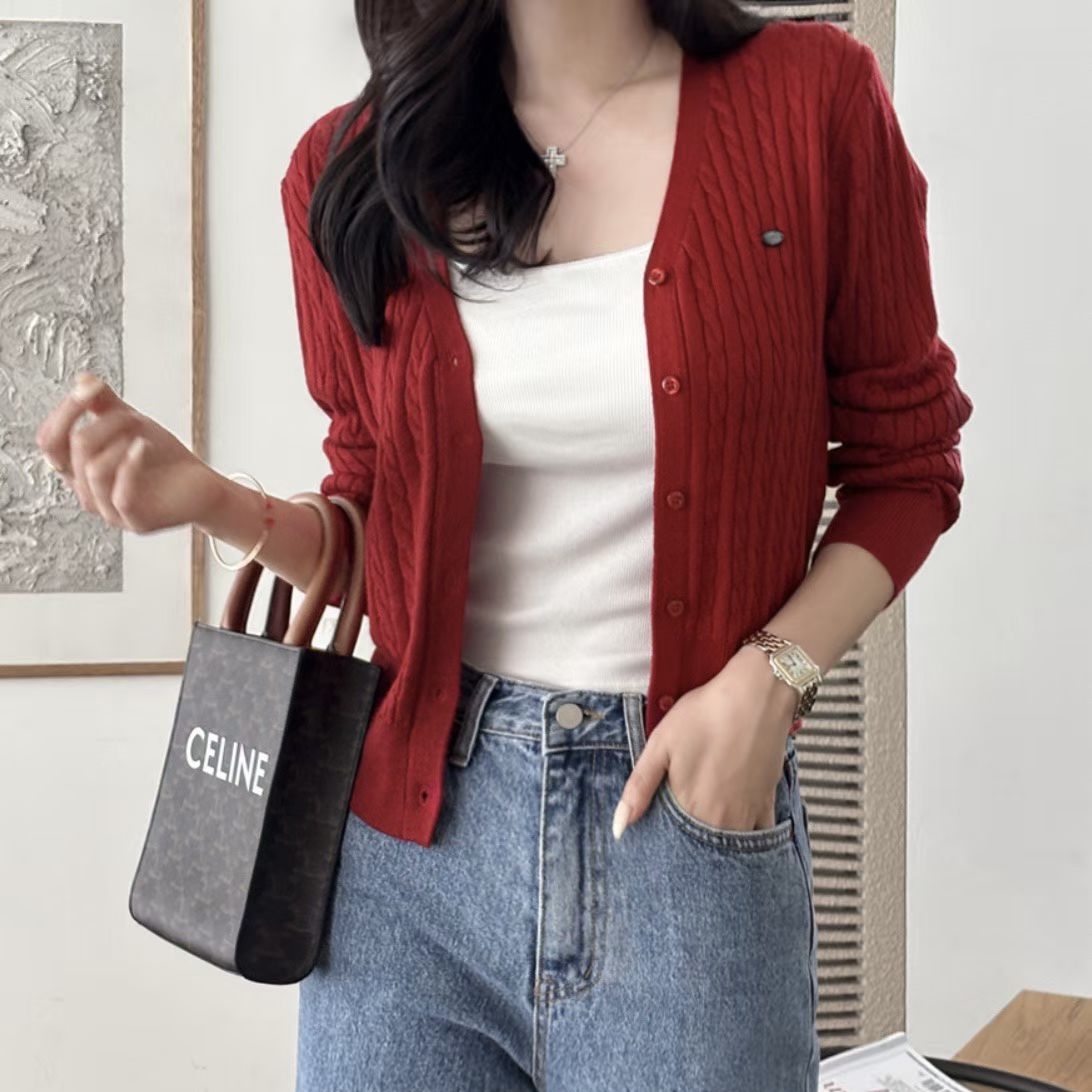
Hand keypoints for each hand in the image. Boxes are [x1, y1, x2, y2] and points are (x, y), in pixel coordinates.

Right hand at [35, 371, 223, 532]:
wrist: (202, 488)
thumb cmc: (165, 461)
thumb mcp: (132, 426)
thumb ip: (106, 405)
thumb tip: (83, 379)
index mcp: (78, 471)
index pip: (49, 440)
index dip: (65, 411)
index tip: (89, 388)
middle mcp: (87, 493)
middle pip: (66, 450)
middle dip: (101, 423)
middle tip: (133, 416)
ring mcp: (109, 511)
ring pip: (93, 468)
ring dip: (118, 439)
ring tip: (143, 432)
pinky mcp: (135, 521)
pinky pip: (120, 493)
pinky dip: (130, 463)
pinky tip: (144, 446)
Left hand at [612, 644, 797, 838]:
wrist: (756, 694)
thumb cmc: (705, 715)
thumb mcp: (660, 745)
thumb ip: (639, 789)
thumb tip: (619, 828)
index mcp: (692, 808)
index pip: (674, 845)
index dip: (664, 849)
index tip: (655, 846)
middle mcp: (724, 819)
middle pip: (703, 850)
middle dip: (690, 851)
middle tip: (679, 845)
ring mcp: (749, 813)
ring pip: (731, 847)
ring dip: (716, 847)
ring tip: (703, 833)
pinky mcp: (768, 801)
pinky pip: (760, 834)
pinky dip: (747, 839)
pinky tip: (734, 826)